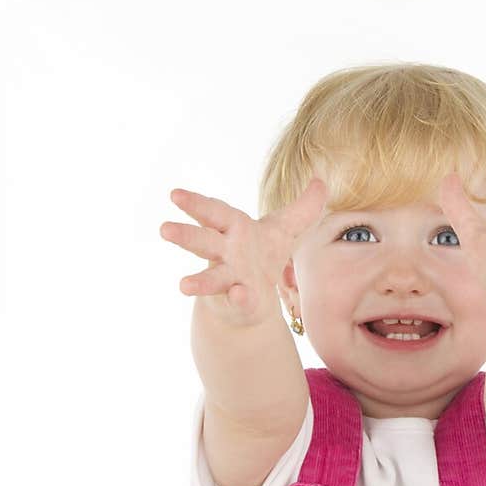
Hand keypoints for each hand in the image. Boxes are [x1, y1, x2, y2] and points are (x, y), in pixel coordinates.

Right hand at [159, 178, 328, 326]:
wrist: (253, 299)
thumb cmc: (262, 256)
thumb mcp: (286, 230)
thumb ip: (304, 208)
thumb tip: (321, 182)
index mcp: (233, 230)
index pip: (213, 213)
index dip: (195, 203)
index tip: (174, 194)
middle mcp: (225, 253)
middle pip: (203, 242)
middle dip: (185, 235)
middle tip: (163, 229)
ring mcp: (228, 280)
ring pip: (210, 279)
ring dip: (198, 282)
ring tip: (183, 285)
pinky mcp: (239, 303)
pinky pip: (238, 301)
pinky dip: (238, 299)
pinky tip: (238, 295)